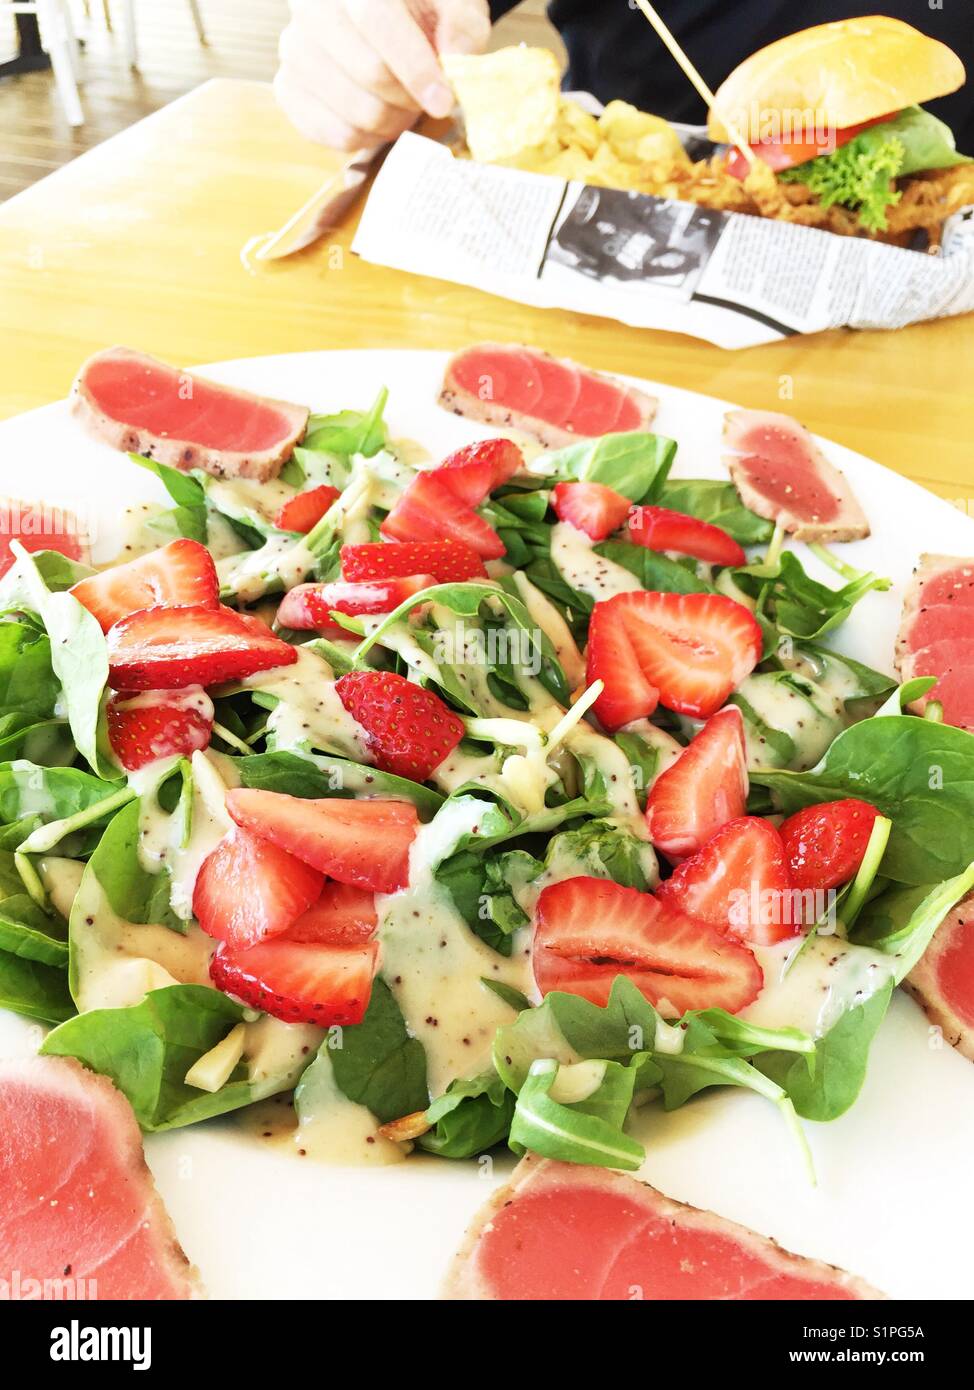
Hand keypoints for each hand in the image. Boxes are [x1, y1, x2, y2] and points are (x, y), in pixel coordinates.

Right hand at [275, 0, 490, 149]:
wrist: (379, 16)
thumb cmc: (418, 9)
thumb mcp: (450, 2)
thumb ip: (461, 23)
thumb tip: (456, 55)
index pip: (376, 18)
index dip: (414, 67)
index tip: (443, 101)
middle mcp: (312, 7)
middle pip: (367, 72)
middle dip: (408, 98)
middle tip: (425, 100)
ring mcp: (295, 49)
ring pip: (351, 110)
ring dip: (390, 122)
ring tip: (403, 107)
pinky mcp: (288, 88)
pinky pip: (328, 132)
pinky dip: (364, 139)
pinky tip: (378, 121)